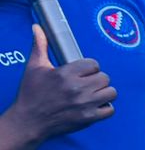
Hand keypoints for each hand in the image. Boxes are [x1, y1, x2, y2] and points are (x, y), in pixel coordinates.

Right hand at [5, 25, 115, 141]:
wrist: (28, 121)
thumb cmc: (31, 94)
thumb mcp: (34, 68)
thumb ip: (40, 46)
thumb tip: (38, 28)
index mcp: (65, 74)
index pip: (93, 64)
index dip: (88, 68)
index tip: (81, 73)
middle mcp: (77, 89)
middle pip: (105, 77)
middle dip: (96, 80)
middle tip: (86, 84)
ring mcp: (85, 104)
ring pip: (111, 92)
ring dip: (103, 93)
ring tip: (92, 94)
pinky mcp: (89, 118)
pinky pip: (110, 110)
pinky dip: (105, 108)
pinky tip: (94, 106)